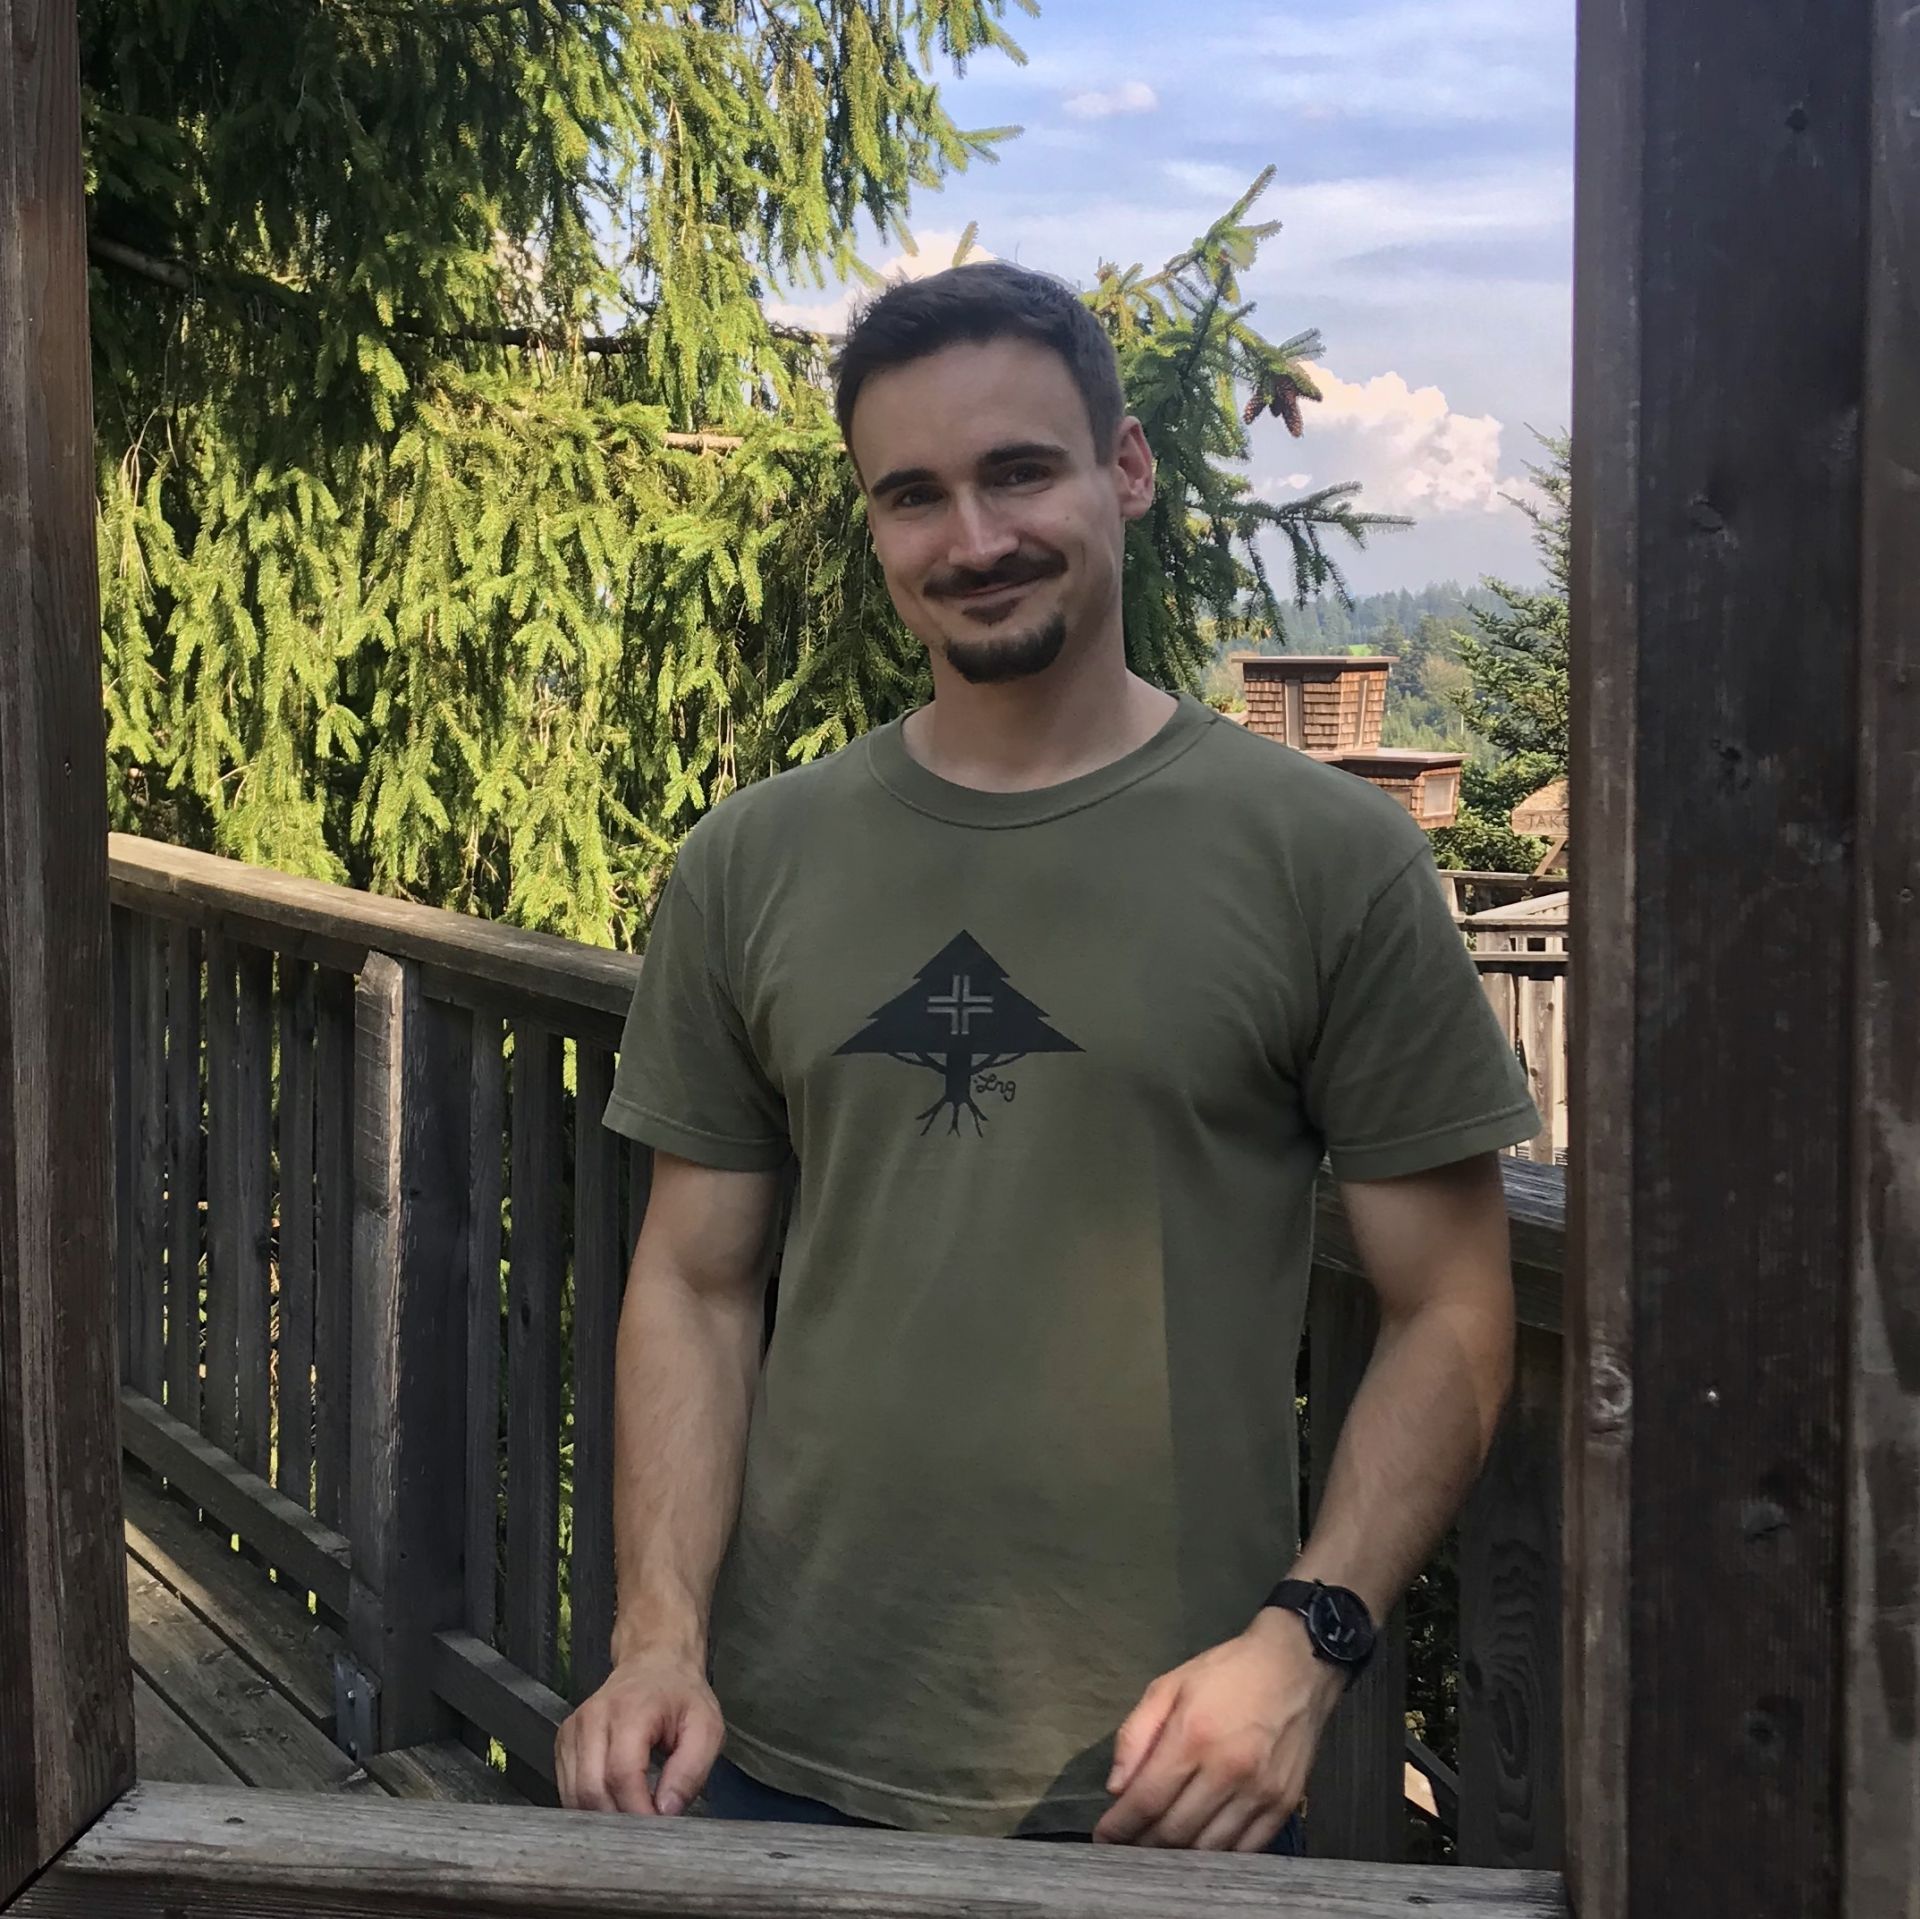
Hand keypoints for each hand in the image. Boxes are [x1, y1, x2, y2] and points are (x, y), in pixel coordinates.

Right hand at [555, 1649, 724, 1815]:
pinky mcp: (564, 1741)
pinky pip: (567, 1789)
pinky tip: (612, 1806)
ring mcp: (573, 1730)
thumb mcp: (707, 1728)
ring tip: (631, 1821)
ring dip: (601, 1818)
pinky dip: (587, 1807)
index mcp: (630, 1711)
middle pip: (592, 1790)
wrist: (655, 1663)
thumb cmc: (681, 1697)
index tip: (657, 1828)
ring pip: (575, 1795)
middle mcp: (593, 1718)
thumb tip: (666, 1811)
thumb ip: (691, 1770)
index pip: (622, 1774)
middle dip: (618, 1822)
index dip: (638, 1811)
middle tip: (644, 1832)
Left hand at [1092, 1610, 1345, 1851]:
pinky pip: (1244, 1850)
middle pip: (1175, 1832)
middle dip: (1144, 1846)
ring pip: (1208, 1849)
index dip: (1120, 1827)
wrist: (1295, 1666)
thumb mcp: (1169, 1686)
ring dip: (1178, 1858)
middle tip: (1127, 1848)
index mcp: (1193, 1736)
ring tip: (1158, 1853)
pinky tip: (1199, 1849)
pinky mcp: (1283, 1804)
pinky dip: (1217, 1858)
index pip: (1147, 1800)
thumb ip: (1136, 1734)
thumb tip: (1116, 1789)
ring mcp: (1259, 1792)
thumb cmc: (1225, 1673)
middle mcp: (1227, 1770)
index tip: (1103, 1838)